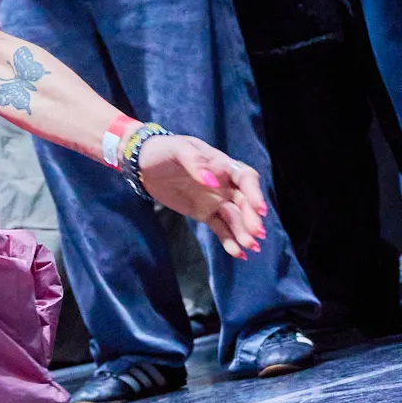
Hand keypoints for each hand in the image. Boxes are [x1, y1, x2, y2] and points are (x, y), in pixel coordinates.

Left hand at [134, 133, 269, 258]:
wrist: (142, 164)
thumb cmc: (162, 149)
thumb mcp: (176, 148)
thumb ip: (194, 162)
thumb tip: (212, 180)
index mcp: (221, 164)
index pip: (245, 177)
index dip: (254, 192)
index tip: (258, 208)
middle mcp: (224, 184)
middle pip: (244, 201)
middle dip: (251, 217)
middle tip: (254, 233)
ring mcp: (215, 200)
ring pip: (234, 217)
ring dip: (243, 231)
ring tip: (248, 247)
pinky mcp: (204, 213)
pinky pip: (220, 228)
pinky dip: (229, 240)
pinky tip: (237, 253)